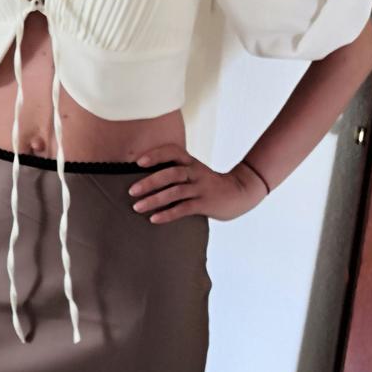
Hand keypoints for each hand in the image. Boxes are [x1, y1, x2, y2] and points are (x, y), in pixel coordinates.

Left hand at [127, 143, 268, 222]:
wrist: (240, 193)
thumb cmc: (209, 184)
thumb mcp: (195, 172)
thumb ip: (176, 172)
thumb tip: (145, 178)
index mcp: (191, 162)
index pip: (173, 152)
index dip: (156, 155)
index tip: (139, 162)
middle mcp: (196, 173)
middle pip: (171, 173)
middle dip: (149, 182)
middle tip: (131, 191)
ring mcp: (201, 188)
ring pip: (175, 192)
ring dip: (154, 199)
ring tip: (137, 207)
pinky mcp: (206, 204)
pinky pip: (184, 208)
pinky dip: (167, 214)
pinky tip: (154, 219)